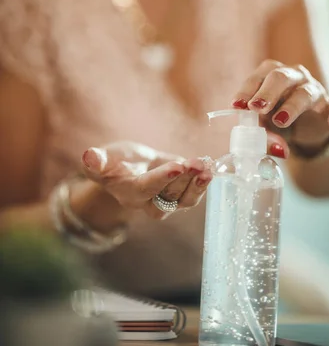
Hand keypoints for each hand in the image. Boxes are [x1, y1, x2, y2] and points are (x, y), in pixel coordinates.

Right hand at [81, 142, 212, 218]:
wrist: (127, 167)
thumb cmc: (112, 162)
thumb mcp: (103, 157)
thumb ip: (97, 160)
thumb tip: (89, 155)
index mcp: (127, 192)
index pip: (146, 188)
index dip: (162, 179)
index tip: (178, 166)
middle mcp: (147, 202)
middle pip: (168, 198)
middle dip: (184, 181)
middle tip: (197, 163)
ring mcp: (165, 200)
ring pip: (184, 200)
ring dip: (198, 185)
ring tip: (207, 166)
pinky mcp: (179, 195)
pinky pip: (193, 195)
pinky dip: (203, 183)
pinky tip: (211, 168)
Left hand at [232, 60, 328, 158]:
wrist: (307, 127)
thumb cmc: (277, 117)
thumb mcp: (266, 125)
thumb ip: (264, 135)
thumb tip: (275, 150)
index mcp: (272, 74)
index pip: (258, 77)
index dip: (246, 90)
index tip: (237, 106)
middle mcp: (294, 76)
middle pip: (281, 77)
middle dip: (267, 93)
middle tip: (256, 108)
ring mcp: (314, 90)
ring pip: (305, 93)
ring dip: (292, 106)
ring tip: (280, 121)